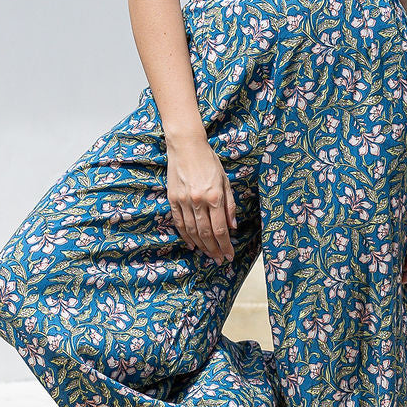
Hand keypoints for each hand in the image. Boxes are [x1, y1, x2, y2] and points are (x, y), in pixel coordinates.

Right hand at [165, 132, 236, 262]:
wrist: (186, 146)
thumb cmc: (209, 161)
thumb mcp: (225, 180)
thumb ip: (229, 205)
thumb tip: (233, 226)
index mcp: (214, 196)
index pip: (220, 229)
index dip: (226, 245)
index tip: (230, 255)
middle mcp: (198, 201)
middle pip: (206, 234)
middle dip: (215, 250)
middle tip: (220, 260)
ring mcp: (183, 201)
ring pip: (192, 231)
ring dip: (202, 246)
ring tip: (209, 255)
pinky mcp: (172, 199)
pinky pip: (179, 223)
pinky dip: (186, 236)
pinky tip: (193, 245)